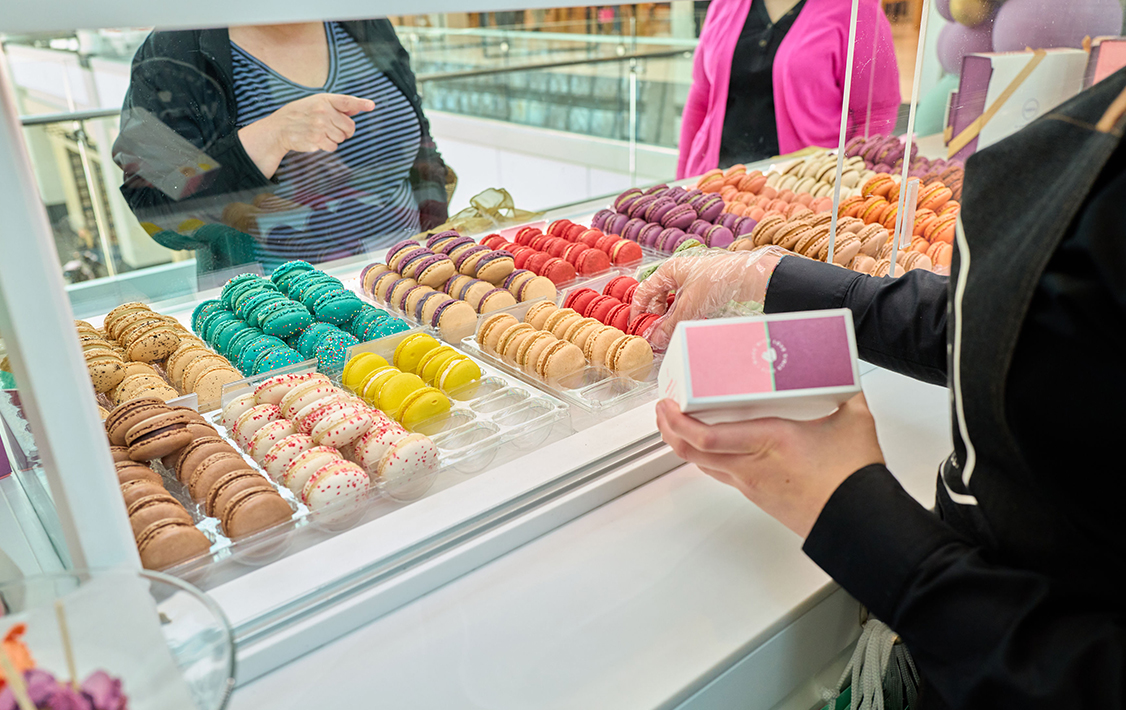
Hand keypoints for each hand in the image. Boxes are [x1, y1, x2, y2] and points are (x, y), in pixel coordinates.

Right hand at [238, 93, 373, 177]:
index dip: (360, 103)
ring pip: (342, 138)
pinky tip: (317, 139)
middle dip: (345, 130)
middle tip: (332, 128)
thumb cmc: (301, 114)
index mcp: (324, 100)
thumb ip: (338, 106)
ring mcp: (320, 126)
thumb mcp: (317, 104)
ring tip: (321, 132)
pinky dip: (328, 145)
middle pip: (350, 126)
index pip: (346, 101)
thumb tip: (357, 108)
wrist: (279, 128)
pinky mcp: (317, 139)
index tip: (371, 105)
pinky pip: (334, 146)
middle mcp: (323, 111)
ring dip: (335, 138)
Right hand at [631, 246, 787, 350]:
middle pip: (658, 295)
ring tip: (671, 330)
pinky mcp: (703, 285)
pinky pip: (686, 300)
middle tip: (656, 332)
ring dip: (670, 315)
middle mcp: (677, 272)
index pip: (644, 290)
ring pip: (672, 299)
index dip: (638, 309)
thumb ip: (670, 324)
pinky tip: (687, 322)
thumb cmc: (716, 281)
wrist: (747, 276)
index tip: (636, 325)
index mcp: (668, 270)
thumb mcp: (689, 306)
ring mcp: (691, 278)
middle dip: (655, 315)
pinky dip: (682, 312)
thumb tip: (655, 340)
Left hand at [655, 394, 884, 537]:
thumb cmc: (854, 479)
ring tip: (680, 424)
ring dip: (685, 445)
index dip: (677, 422)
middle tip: (663, 409)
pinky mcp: (759, 497)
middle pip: (692, 453)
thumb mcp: (853, 420)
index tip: (667, 404)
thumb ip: (844, 390)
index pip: (706, 436)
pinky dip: (707, 457)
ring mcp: (752, 485)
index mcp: (768, 442)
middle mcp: (752, 466)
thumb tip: (842, 372)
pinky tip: (713, 446)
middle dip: (669, 430)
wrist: (861, 523)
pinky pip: (722, 474)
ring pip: (703, 465)